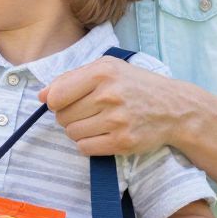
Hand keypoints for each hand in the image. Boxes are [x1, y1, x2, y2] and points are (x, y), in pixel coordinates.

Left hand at [37, 57, 197, 156]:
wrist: (175, 108)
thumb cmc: (136, 85)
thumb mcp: (107, 69)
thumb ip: (71, 78)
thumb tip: (41, 95)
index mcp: (102, 72)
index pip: (56, 96)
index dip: (55, 102)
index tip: (65, 102)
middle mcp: (109, 95)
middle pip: (62, 117)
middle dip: (69, 116)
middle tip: (88, 111)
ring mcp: (116, 120)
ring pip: (72, 133)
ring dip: (79, 130)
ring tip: (98, 121)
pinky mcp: (122, 142)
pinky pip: (85, 148)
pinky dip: (89, 143)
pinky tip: (103, 134)